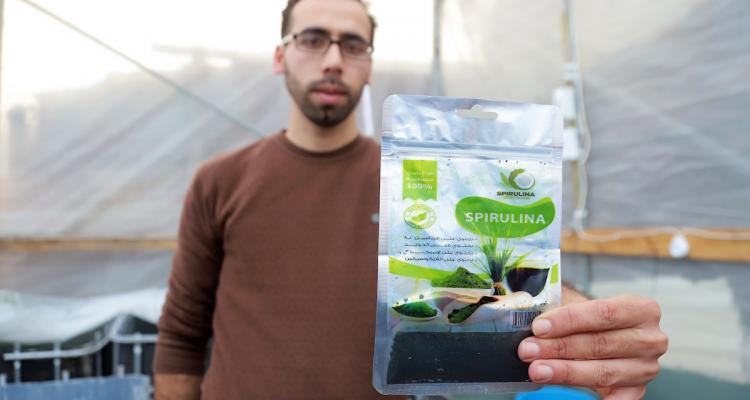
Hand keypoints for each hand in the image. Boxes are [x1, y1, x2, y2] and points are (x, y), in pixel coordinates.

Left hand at [517, 294, 667, 398]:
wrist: (606, 335)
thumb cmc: (589, 318)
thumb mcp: (578, 303)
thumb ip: (558, 307)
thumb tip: (525, 313)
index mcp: (641, 309)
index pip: (604, 313)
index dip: (569, 320)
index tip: (539, 327)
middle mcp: (651, 339)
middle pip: (601, 344)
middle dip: (559, 348)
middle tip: (528, 350)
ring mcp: (646, 368)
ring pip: (603, 372)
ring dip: (565, 372)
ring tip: (537, 370)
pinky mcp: (637, 391)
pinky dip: (589, 397)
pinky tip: (564, 393)